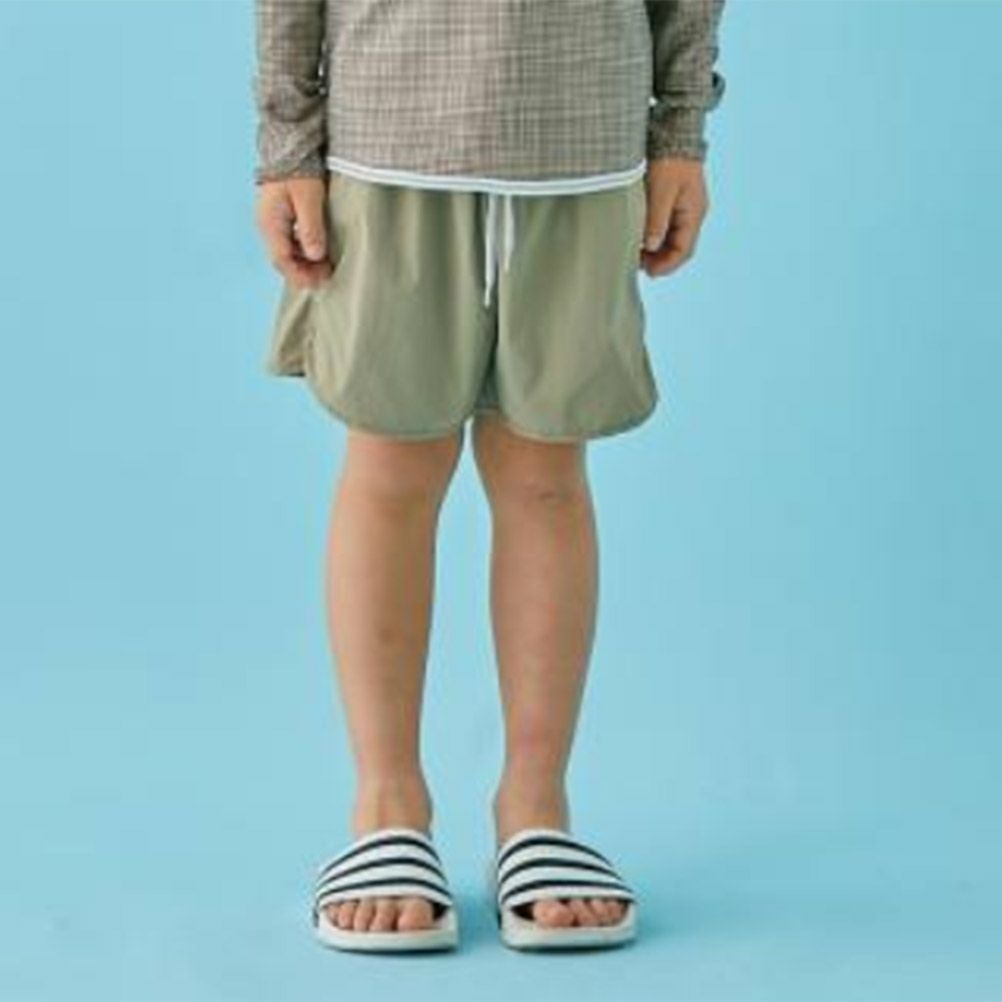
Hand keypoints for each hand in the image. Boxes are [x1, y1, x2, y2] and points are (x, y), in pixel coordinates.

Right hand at [255, 175, 332, 289]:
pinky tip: (318, 251)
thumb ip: (311, 228)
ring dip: (304, 262)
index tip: (318, 282)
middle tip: (325, 277)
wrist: (290, 147)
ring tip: (325, 267)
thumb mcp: (309, 199)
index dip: (299, 275)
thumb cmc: (298, 170)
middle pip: (282, 259)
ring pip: (286, 251)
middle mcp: (267, 225)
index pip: (281, 260)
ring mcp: (272, 221)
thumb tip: (315, 256)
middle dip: (303, 271)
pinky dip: (303, 250)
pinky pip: (289, 241)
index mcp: (270, 223)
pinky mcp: (280, 216)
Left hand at [640, 158, 710, 277]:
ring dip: (656, 249)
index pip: (683, 250)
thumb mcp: (661, 191)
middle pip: (678, 247)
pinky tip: (639, 235)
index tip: (648, 273)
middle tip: (637, 264)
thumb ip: (657, 220)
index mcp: (693, 213)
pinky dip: (654, 234)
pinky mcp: (674, 200)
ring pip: (671, 238)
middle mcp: (692, 213)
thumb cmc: (670, 159)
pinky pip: (666, 225)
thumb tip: (651, 246)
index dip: (666, 265)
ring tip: (636, 252)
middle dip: (660, 260)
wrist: (674, 131)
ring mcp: (684, 207)